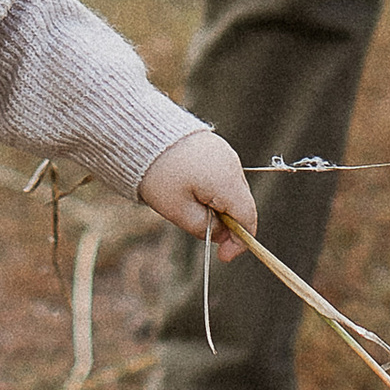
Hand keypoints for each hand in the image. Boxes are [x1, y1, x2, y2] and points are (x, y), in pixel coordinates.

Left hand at [139, 126, 256, 249]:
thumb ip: (204, 228)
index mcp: (226, 181)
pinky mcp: (213, 146)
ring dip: (219, 206)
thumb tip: (220, 234)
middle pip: (241, 203)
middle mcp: (232, 163)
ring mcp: (224, 152)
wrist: (141, 132)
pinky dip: (213, 190)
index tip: (224, 257)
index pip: (248, 217)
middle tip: (207, 236)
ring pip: (231, 189)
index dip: (240, 242)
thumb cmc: (158, 173)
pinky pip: (222, 175)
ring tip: (192, 211)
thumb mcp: (178, 210)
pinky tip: (191, 192)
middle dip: (228, 224)